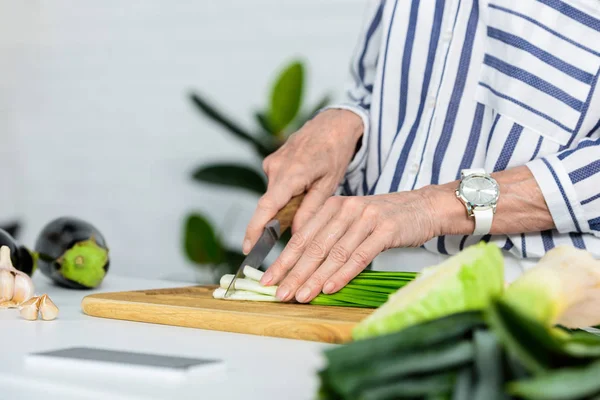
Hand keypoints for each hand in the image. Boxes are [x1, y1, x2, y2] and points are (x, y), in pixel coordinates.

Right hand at [242, 109, 362, 253]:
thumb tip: (297, 236)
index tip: (248, 248)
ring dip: (286, 204)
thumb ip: (311, 210)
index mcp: (291, 173)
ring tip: (309, 195)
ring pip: (274, 195)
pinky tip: (304, 186)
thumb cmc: (334, 152)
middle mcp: (276, 167)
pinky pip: (276, 185)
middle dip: (276, 221)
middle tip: (294, 228)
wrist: (332, 124)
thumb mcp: (329, 184)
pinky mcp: (273, 161)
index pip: (267, 207)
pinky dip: (286, 192)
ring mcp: (272, 162)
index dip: (255, 229)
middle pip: (269, 205)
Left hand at [259, 190, 439, 302]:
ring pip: (334, 253)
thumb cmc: (386, 218)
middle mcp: (346, 209)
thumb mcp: (353, 220)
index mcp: (333, 205)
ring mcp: (365, 218)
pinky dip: (342, 274)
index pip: (302, 236)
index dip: (284, 260)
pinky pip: (359, 256)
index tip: (268, 280)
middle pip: (314, 246)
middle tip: (279, 293)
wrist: (425, 207)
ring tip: (300, 296)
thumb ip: (331, 236)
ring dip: (314, 278)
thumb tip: (305, 268)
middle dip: (293, 273)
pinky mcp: (385, 230)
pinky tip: (329, 288)